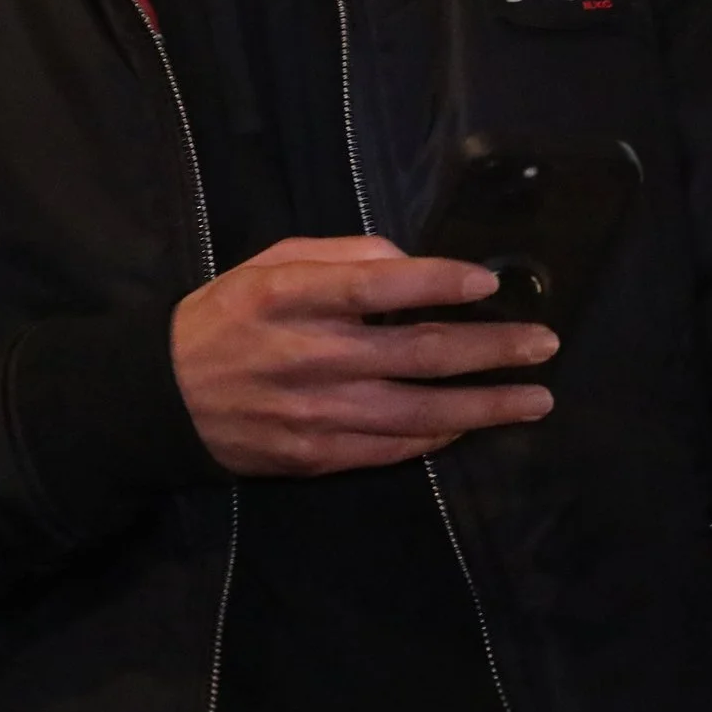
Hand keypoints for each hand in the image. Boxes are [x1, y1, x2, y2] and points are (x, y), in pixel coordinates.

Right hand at [171, 234, 556, 477]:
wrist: (168, 397)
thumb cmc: (225, 318)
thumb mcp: (265, 265)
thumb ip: (335, 256)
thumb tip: (407, 262)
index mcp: (286, 297)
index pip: (373, 285)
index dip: (435, 281)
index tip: (487, 280)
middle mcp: (306, 354)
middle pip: (417, 352)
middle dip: (490, 347)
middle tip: (543, 342)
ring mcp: (315, 412)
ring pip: (421, 410)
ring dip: (488, 404)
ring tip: (537, 398)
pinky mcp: (319, 455)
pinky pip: (396, 447)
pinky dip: (442, 434)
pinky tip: (474, 423)